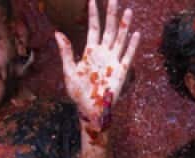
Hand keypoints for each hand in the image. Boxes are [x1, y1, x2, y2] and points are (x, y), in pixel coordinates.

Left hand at [57, 0, 140, 131]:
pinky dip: (132, 45)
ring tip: (128, 11)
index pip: (94, 28)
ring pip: (120, 39)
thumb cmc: (78, 92)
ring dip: (124, 26)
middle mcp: (103, 53)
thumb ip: (66, 51)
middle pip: (109, 29)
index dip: (93, 14)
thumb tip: (57, 33)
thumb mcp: (68, 70)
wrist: (89, 109)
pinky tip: (136, 33)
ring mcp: (113, 61)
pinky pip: (128, 55)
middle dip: (111, 14)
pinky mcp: (121, 71)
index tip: (92, 0)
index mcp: (90, 51)